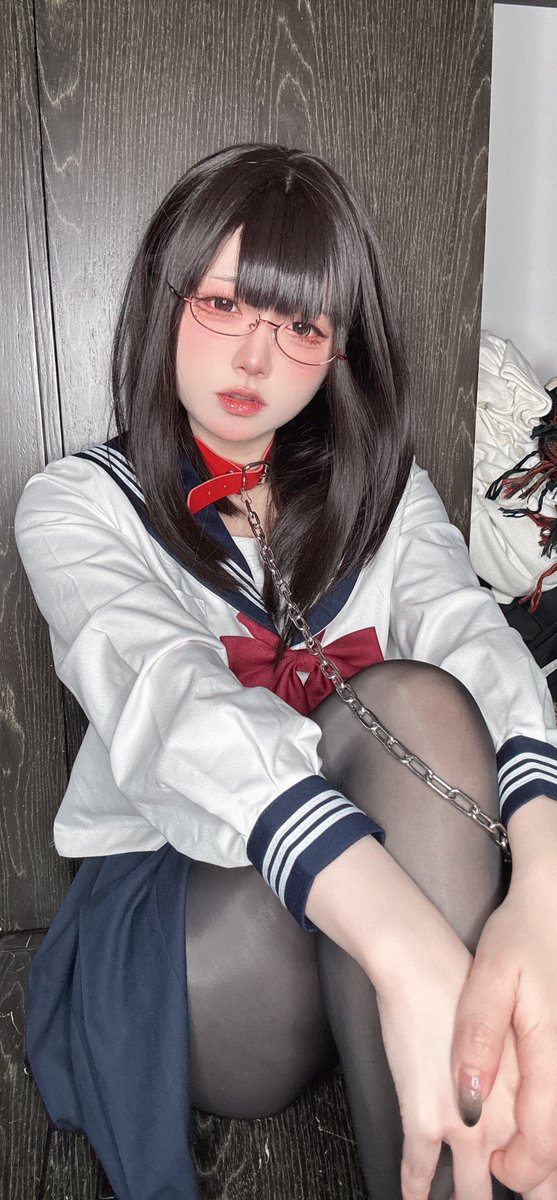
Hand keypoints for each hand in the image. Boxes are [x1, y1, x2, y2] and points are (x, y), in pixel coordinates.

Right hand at [376, 922, 519, 1199]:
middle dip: (521, 1196)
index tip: (538, 1191)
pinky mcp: (424, 1117)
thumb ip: (529, 1083)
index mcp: (533, 1097)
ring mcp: (465, 1124)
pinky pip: (419, 1171)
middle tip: (510, 1198)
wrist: (422, 967)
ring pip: (472, 1194)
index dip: (545, 1184)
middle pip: (524, 1186)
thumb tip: (529, 1117)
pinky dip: (415, 1192)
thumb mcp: (519, 1033)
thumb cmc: (467, 988)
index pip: (550, 1164)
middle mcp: (506, 1120)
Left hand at [452, 799, 556, 1195]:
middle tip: (507, 1178)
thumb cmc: (521, 938)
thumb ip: (479, 1038)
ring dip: (546, 1154)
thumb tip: (470, 1101)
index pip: (544, 1139)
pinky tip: (531, 1132)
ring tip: (518, 1169)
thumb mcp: (489, 979)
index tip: (494, 1169)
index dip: (520, 1167)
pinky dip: (549, 1128)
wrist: (550, 906)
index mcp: (550, 1053)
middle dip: (540, 1175)